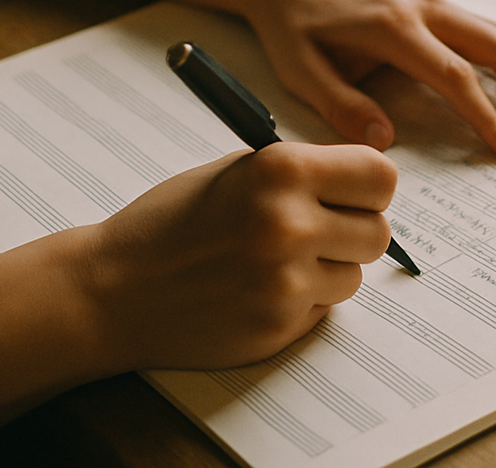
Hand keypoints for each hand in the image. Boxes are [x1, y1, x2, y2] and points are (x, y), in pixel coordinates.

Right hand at [79, 142, 395, 372]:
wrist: (115, 288)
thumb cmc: (172, 219)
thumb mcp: (237, 169)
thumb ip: (301, 171)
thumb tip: (360, 180)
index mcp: (281, 170)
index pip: (380, 176)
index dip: (369, 184)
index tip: (356, 189)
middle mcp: (290, 223)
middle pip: (378, 230)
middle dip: (353, 226)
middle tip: (317, 224)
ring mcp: (287, 281)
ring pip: (356, 273)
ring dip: (330, 265)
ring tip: (279, 256)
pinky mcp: (280, 325)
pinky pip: (326, 306)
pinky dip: (305, 297)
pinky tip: (261, 285)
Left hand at [243, 0, 495, 159]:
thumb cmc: (294, 27)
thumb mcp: (300, 70)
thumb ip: (340, 104)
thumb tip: (384, 140)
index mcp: (392, 28)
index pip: (454, 76)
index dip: (486, 116)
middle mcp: (423, 8)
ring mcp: (434, 1)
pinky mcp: (437, 3)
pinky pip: (492, 26)